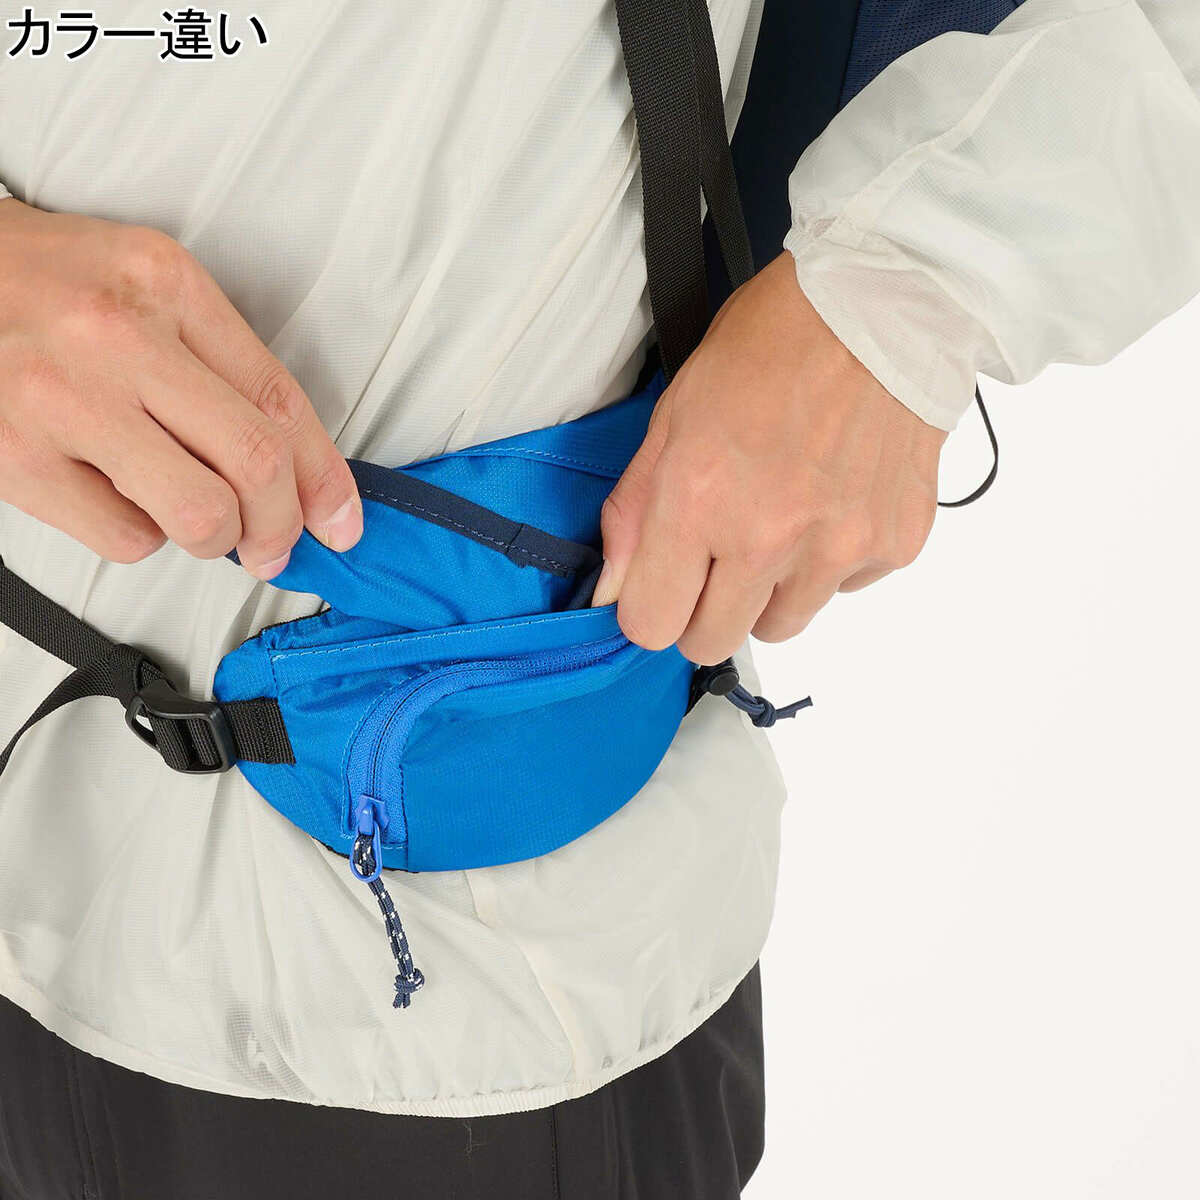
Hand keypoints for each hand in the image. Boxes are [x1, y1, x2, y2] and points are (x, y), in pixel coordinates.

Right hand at [0, 198, 361, 578]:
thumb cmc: (47, 287)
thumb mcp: (148, 289)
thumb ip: (222, 366)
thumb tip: (296, 472)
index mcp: (167, 285)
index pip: (280, 400)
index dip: (326, 477)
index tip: (341, 520)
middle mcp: (117, 336)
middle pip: (255, 461)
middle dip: (282, 524)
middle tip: (273, 544)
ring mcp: (61, 399)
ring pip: (199, 513)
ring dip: (215, 537)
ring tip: (195, 517)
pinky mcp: (16, 458)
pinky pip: (126, 539)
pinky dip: (142, 536)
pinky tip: (120, 497)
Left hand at [594, 252, 945, 663]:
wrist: (887, 302)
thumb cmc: (773, 342)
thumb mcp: (675, 413)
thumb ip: (635, 511)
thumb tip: (615, 590)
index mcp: (699, 500)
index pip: (651, 625)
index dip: (650, 606)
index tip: (662, 581)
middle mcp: (769, 537)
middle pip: (713, 641)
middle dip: (703, 609)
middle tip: (717, 554)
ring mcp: (839, 547)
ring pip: (781, 626)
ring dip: (768, 591)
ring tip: (780, 520)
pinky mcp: (894, 545)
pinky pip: (843, 590)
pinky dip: (831, 562)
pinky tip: (831, 500)